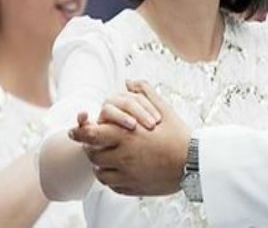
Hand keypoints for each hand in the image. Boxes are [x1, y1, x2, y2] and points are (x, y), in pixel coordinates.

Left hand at [71, 81, 189, 195]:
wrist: (193, 163)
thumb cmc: (178, 135)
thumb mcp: (163, 109)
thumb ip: (144, 92)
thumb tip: (129, 80)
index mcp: (126, 135)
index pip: (91, 135)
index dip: (78, 132)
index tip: (73, 131)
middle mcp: (122, 156)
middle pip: (92, 154)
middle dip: (89, 148)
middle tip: (93, 144)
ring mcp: (126, 174)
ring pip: (99, 172)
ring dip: (99, 163)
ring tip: (107, 157)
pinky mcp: (132, 188)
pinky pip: (111, 185)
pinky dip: (109, 177)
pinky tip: (118, 170)